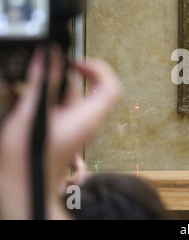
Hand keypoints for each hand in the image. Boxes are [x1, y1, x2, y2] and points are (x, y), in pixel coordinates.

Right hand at [0, 47, 121, 218]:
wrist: (23, 186)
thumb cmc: (29, 159)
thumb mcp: (34, 114)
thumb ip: (42, 84)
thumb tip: (49, 57)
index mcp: (87, 118)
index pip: (111, 88)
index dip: (98, 69)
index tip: (77, 62)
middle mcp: (86, 122)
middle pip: (89, 90)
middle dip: (68, 75)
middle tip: (50, 68)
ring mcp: (76, 127)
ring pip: (72, 98)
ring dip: (53, 87)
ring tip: (32, 83)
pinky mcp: (65, 130)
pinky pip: (63, 108)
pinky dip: (48, 98)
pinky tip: (27, 98)